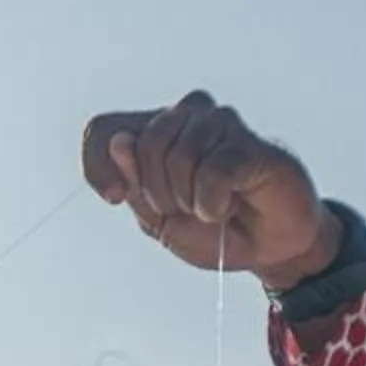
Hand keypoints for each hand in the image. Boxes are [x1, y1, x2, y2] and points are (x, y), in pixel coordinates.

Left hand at [80, 92, 337, 286]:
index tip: (115, 197)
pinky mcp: (247, 141)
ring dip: (190, 200)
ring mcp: (218, 122)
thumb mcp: (160, 221)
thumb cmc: (214, 232)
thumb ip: (135, 186)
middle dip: (157, 193)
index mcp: (153, 133)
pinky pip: (213, 170)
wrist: (268, 250)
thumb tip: (121, 144)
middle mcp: (184, 116)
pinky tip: (231, 204)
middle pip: (142, 143)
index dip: (97, 164)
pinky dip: (214, 202)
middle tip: (186, 211)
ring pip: (178, 155)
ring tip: (214, 209)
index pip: (102, 130)